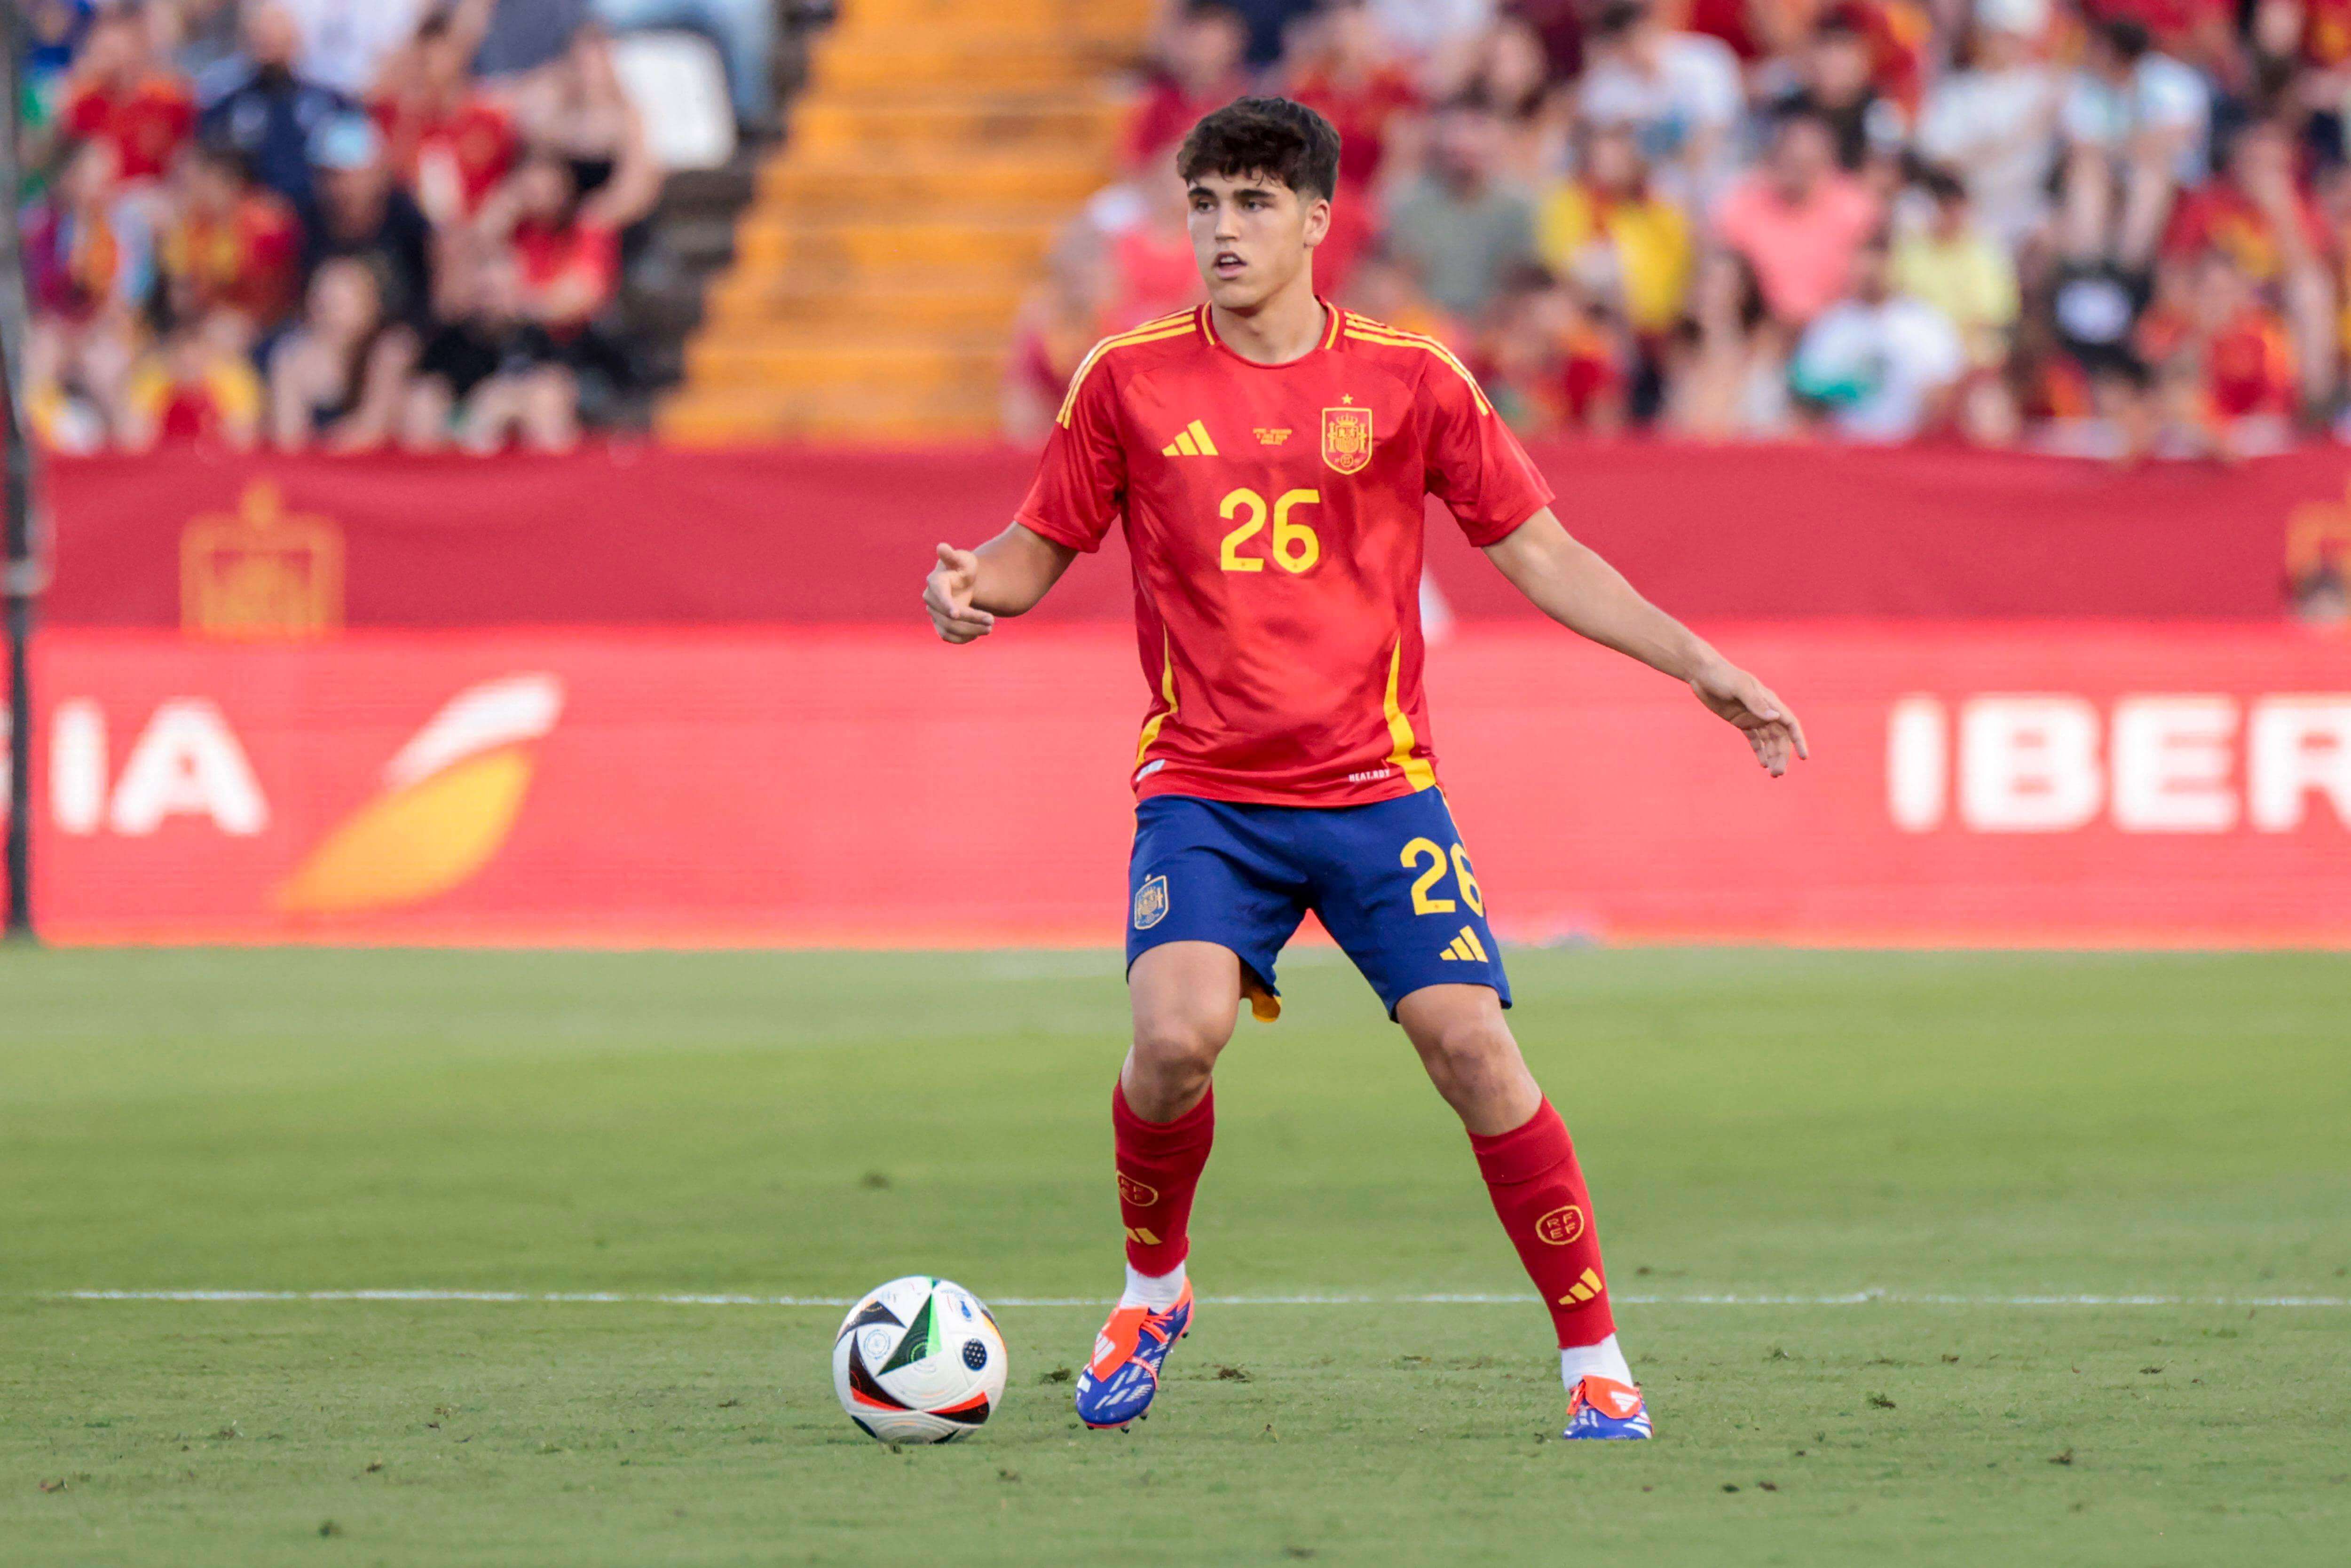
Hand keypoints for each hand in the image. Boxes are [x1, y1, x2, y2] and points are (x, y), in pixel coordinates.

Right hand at [923, 542, 994, 643]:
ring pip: (949, 628)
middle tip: (992, 620)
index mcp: (935, 582)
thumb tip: (941, 546)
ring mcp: (934, 613)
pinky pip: (948, 636)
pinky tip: (978, 633)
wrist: (963, 583)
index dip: (946, 604)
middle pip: (948, 615)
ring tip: (990, 628)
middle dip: (970, 619)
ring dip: (970, 630)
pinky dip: (963, 638)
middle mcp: (931, 599)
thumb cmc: (964, 568)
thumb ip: (953, 556)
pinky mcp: (940, 624)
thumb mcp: (963, 560)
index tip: (956, 614)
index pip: (939, 595)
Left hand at [1688, 660, 1808, 776]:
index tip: (1803, 757)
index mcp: (1769, 701)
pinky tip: (1762, 764)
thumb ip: (1756, 702)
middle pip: (1780, 737)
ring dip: (1772, 756)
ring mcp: (1752, 716)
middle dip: (1782, 755)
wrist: (1702, 673)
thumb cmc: (1721, 676)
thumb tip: (1775, 717)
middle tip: (1778, 773)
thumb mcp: (1738, 687)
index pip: (1790, 723)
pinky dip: (1759, 751)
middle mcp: (1764, 710)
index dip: (1798, 740)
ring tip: (1773, 774)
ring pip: (1768, 740)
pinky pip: (1754, 739)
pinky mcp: (1740, 720)